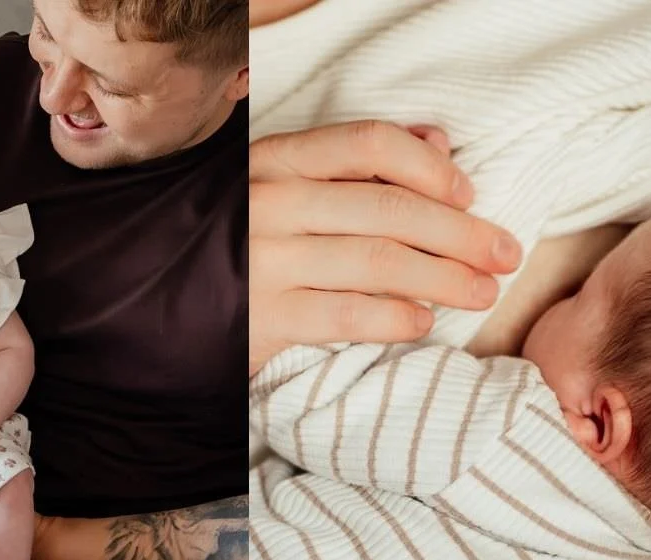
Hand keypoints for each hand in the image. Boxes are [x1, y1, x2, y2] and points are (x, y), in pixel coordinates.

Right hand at [249, 120, 521, 373]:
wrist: (145, 309)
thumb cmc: (226, 250)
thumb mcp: (277, 193)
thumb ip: (352, 169)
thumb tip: (440, 148)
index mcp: (275, 161)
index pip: (368, 144)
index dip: (430, 168)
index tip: (471, 194)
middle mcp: (270, 203)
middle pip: (388, 207)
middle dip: (460, 233)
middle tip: (504, 255)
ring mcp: (264, 261)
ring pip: (378, 261)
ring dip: (444, 278)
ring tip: (482, 294)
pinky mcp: (261, 319)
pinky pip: (346, 315)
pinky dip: (394, 319)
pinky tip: (423, 324)